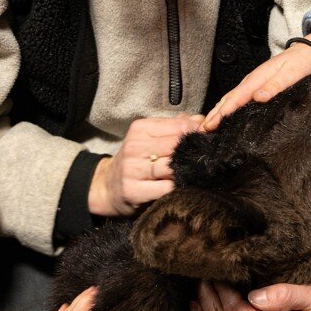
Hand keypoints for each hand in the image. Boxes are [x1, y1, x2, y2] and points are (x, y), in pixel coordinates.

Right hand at [89, 114, 204, 216]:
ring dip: (186, 171)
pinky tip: (180, 186)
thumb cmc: (135, 161)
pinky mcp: (134, 191)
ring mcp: (133, 169)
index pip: (179, 126)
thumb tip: (200, 120)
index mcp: (140, 129)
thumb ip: (174, 128)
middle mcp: (134, 147)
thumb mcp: (149, 138)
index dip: (196, 133)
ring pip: (173, 167)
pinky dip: (178, 187)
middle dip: (193, 152)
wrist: (107, 187)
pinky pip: (167, 188)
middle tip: (203, 158)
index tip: (203, 140)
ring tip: (191, 173)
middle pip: (177, 146)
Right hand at [203, 34, 310, 131]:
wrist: (309, 51)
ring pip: (230, 99)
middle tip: (201, 130)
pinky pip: (238, 99)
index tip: (210, 124)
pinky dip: (227, 108)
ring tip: (207, 125)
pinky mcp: (257, 86)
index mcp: (257, 78)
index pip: (236, 98)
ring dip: (218, 112)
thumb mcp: (292, 74)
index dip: (222, 112)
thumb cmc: (302, 62)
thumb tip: (258, 98)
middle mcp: (252, 81)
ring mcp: (253, 83)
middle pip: (228, 99)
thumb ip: (276, 85)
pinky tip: (225, 116)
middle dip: (214, 114)